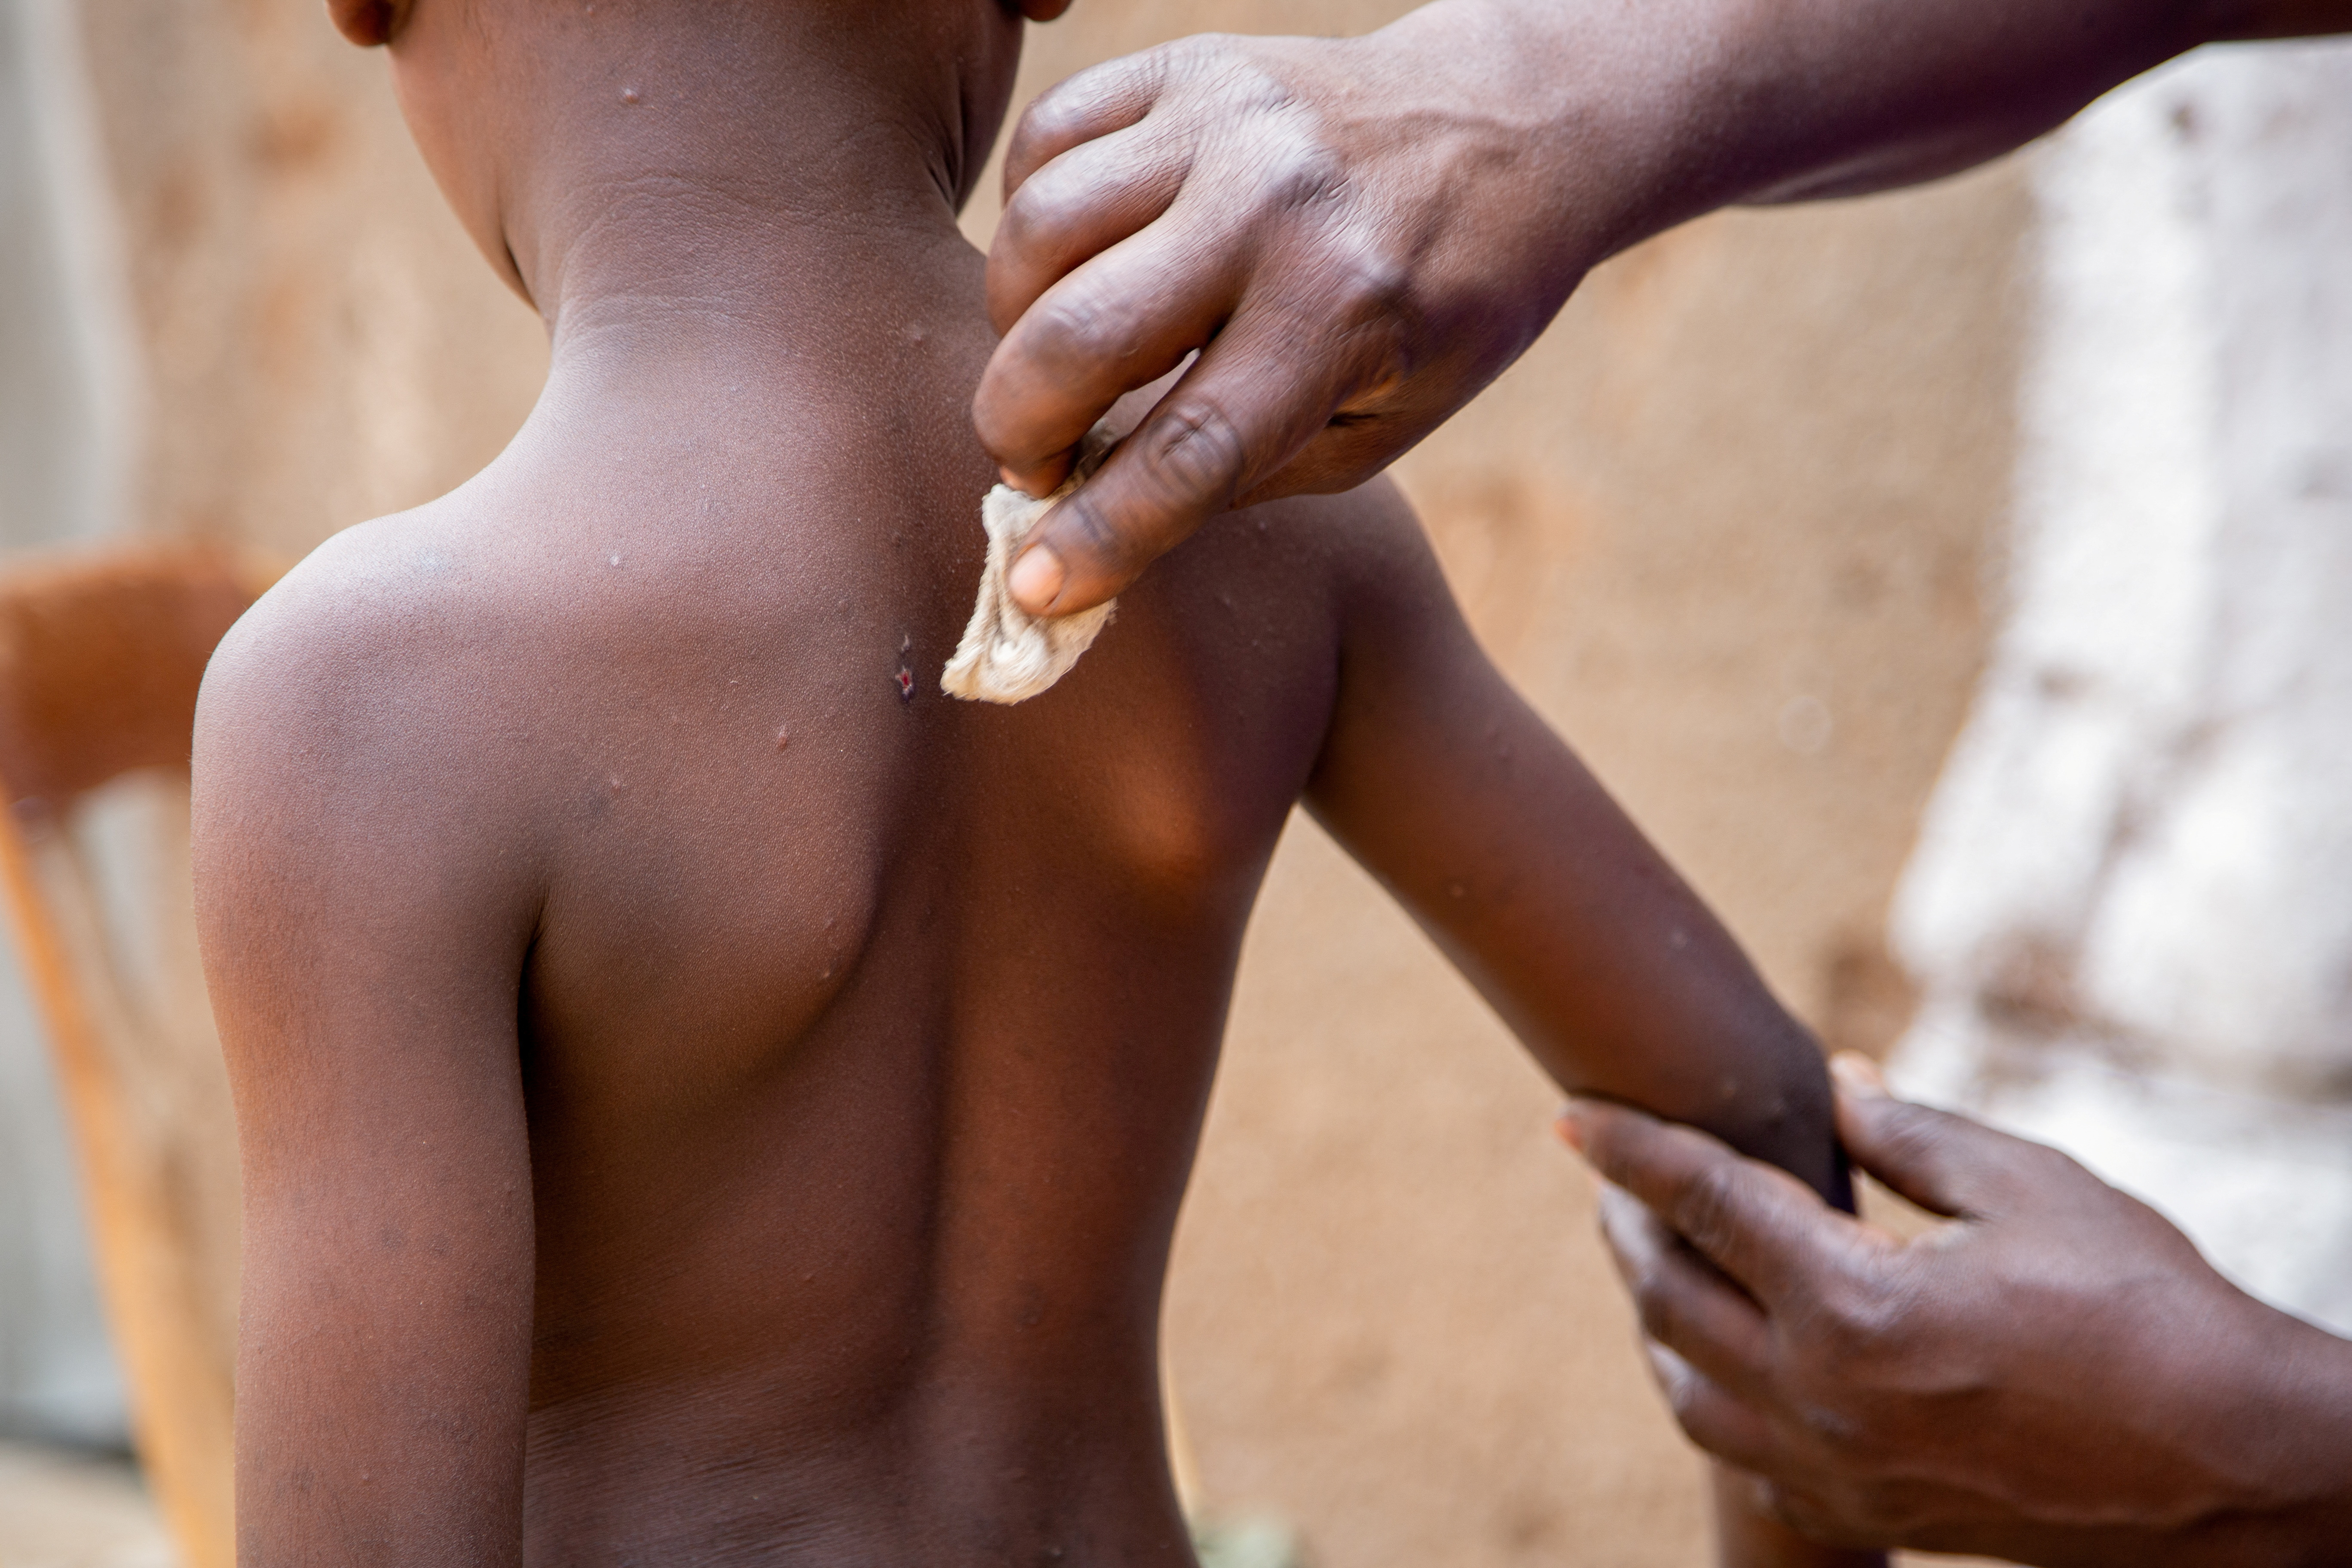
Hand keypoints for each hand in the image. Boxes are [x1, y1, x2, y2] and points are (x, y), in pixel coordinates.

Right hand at [974, 0, 1651, 616]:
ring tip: (1056, 361)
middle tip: (1039, 461)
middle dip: (1020, 428)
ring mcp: (1221, 120)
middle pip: (1078, 337)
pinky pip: (1043, 141)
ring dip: (1013, 325)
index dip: (1100, 533)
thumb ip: (1238, 474)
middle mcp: (1274, 205)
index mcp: (1345, 312)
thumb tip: (1086, 519)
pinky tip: (1073, 263)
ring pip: (1035, 232)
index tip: (1039, 588)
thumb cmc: (1439, 309)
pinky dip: (1028, 219)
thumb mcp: (1375, 426)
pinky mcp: (1181, 64)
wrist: (1507, 131)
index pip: (1191, 451)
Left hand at [1563, 1058, 2351, 1564]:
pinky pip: (1748, 1459)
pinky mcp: (1873, 1518)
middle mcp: (1826, 1400)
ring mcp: (1843, 1472)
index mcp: (1855, 1307)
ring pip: (1690, 1394)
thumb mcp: (2029, 1189)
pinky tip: (1730, 1355)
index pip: (1703, 1204)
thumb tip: (1837, 1085)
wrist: (2233, 1465)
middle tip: (1614, 1180)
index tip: (1572, 1114)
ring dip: (1657, 1320)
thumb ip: (1911, 1137)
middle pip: (1669, 1303)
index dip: (1630, 1151)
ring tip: (1661, 1258)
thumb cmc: (2144, 1309)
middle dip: (1628, 1230)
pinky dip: (1715, 1397)